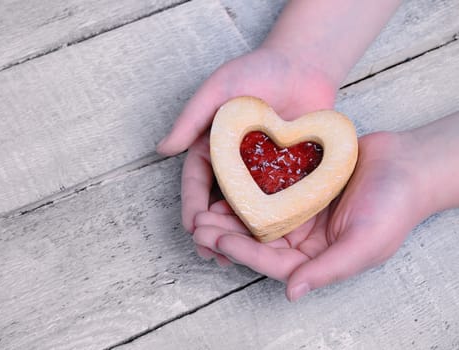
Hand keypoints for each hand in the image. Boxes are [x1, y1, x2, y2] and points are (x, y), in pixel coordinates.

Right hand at [157, 47, 336, 259]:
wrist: (303, 65)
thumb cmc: (257, 70)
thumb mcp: (218, 87)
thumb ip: (191, 118)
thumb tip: (162, 149)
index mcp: (212, 147)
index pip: (196, 181)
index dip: (192, 204)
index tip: (191, 227)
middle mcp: (234, 164)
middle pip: (220, 202)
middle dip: (213, 229)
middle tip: (211, 253)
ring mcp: (263, 172)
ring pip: (248, 209)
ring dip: (240, 234)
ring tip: (237, 259)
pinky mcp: (290, 174)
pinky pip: (280, 201)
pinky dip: (273, 222)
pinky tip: (272, 242)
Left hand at [192, 131, 428, 300]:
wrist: (409, 164)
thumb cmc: (395, 207)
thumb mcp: (366, 244)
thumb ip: (328, 270)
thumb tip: (292, 292)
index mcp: (317, 258)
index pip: (272, 261)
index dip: (243, 252)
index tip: (217, 239)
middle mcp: (304, 237)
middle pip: (258, 240)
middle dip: (227, 234)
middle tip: (198, 227)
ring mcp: (299, 211)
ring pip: (257, 215)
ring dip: (230, 214)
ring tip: (203, 209)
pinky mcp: (298, 186)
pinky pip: (268, 189)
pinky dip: (247, 189)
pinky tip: (226, 184)